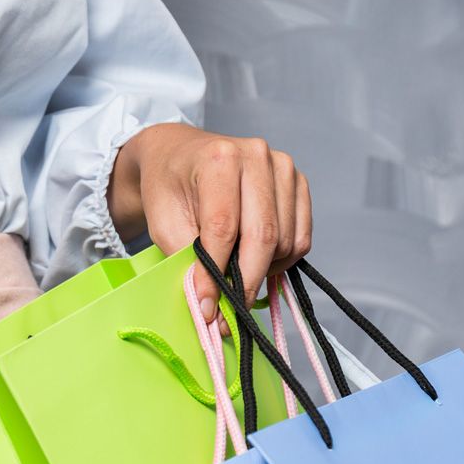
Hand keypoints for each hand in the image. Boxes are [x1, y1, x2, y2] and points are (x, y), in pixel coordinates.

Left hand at [109, 123, 311, 331]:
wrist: (179, 155)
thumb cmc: (169, 187)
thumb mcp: (162, 223)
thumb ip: (187, 261)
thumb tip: (212, 306)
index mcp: (219, 159)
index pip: (224, 228)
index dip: (217, 274)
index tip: (208, 307)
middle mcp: (257, 156)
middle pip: (264, 235)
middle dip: (246, 281)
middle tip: (230, 308)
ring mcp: (283, 167)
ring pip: (286, 240)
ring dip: (264, 270)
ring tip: (236, 275)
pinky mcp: (298, 183)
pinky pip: (301, 237)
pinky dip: (282, 259)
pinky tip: (256, 260)